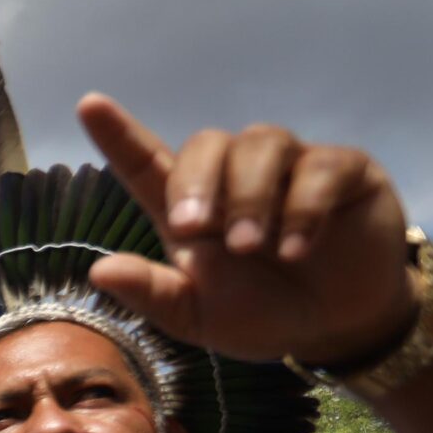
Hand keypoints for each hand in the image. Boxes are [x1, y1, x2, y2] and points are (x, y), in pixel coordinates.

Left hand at [77, 94, 416, 366]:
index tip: (88, 105)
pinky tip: (295, 250)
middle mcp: (236, 177)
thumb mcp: (198, 317)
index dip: (119, 133)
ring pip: (261, 144)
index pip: (148, 162)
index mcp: (191, 209)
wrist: (335, 327)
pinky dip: (302, 209)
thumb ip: (153, 294)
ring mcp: (291, 168)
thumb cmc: (260, 315)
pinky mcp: (344, 170)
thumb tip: (99, 271)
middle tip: (194, 228)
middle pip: (207, 143)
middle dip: (196, 182)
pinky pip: (318, 167)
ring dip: (249, 196)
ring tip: (250, 247)